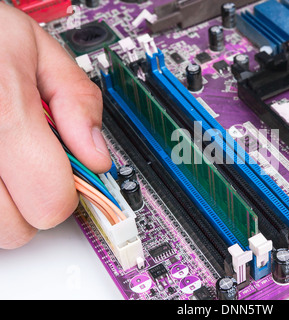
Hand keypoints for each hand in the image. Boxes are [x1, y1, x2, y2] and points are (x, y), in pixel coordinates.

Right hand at [0, 4, 111, 248]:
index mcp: (3, 113)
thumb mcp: (37, 49)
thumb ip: (76, 100)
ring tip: (10, 164)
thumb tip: (97, 155)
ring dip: (8, 205)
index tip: (70, 175)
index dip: (69, 192)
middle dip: (36, 202)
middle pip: (19, 227)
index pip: (50, 200)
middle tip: (34, 168)